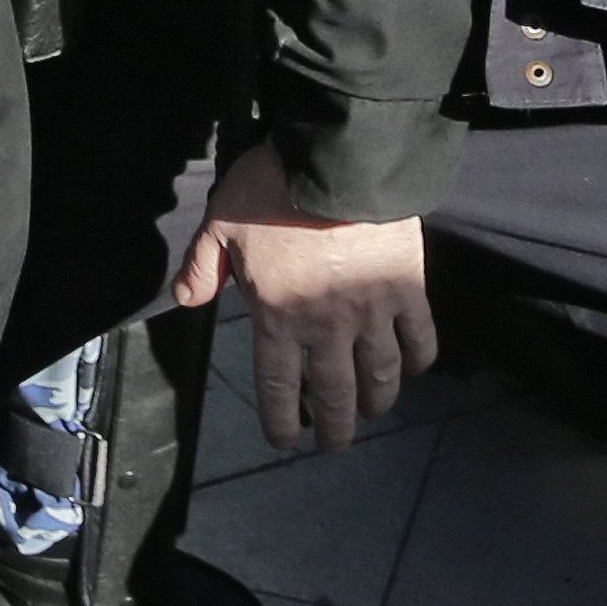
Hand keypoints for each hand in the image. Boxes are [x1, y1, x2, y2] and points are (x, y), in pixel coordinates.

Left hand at [168, 146, 436, 453]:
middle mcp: (327, 327)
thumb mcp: (221, 223)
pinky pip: (420, 337)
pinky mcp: (407, 290)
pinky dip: (419, 358)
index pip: (279, 390)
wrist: (339, 161)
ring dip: (378, 401)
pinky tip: (413, 366)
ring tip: (373, 409)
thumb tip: (187, 300)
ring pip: (381, 376)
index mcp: (278, 318)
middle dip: (337, 430)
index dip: (282, 423)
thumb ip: (202, 265)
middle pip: (336, 396)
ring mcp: (372, 312)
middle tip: (337, 444)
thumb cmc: (273, 190)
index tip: (287, 440)